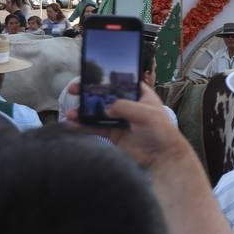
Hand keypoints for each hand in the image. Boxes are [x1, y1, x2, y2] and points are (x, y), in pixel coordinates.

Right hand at [65, 82, 187, 169]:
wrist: (163, 158)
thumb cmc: (162, 132)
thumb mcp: (147, 114)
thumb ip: (125, 107)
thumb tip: (106, 108)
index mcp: (140, 95)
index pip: (121, 82)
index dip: (106, 78)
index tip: (89, 75)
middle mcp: (129, 105)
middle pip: (105, 95)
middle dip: (89, 92)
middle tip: (74, 90)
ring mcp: (120, 120)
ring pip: (98, 112)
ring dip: (83, 111)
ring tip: (70, 113)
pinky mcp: (114, 134)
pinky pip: (96, 128)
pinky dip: (84, 126)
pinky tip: (72, 125)